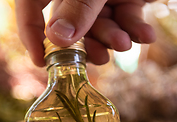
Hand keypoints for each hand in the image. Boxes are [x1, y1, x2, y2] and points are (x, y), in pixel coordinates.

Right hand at [15, 0, 156, 66]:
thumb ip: (78, 7)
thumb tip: (57, 38)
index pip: (30, 6)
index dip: (31, 33)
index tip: (41, 61)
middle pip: (70, 24)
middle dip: (88, 43)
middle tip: (98, 58)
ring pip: (99, 26)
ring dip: (113, 38)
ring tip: (124, 44)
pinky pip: (125, 18)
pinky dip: (136, 29)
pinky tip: (145, 36)